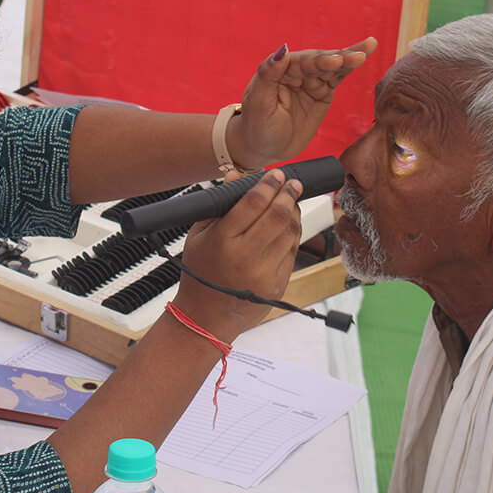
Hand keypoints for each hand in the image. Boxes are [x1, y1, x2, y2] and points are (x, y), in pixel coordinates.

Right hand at [171, 169, 303, 341]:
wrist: (206, 318)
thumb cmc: (199, 274)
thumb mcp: (198, 236)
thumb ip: (218, 205)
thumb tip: (235, 176)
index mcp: (222, 241)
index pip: (253, 203)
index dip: (268, 184)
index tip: (276, 174)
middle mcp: (245, 256)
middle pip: (277, 215)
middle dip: (288, 194)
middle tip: (292, 183)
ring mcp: (264, 273)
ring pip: (290, 232)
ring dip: (294, 212)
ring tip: (292, 201)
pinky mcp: (277, 285)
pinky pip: (293, 251)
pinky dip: (293, 234)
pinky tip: (290, 225)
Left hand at [229, 37, 376, 170]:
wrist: (265, 148)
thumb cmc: (256, 126)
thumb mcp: (258, 104)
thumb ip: (268, 75)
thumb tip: (281, 49)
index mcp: (278, 70)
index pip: (301, 62)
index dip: (319, 62)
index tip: (334, 61)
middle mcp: (295, 70)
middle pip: (320, 61)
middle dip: (339, 58)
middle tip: (358, 56)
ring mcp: (310, 80)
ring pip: (332, 66)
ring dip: (349, 57)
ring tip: (368, 48)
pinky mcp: (322, 92)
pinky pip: (338, 77)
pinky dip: (349, 68)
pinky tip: (364, 55)